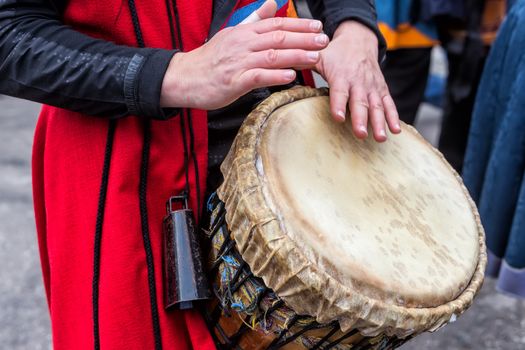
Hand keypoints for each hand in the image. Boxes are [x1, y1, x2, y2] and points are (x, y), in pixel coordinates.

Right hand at [160, 1, 328, 109]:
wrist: (185, 77)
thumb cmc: (211, 59)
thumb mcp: (232, 34)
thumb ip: (254, 20)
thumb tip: (271, 3)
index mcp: (244, 33)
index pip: (276, 25)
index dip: (298, 25)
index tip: (317, 26)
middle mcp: (243, 44)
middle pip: (278, 38)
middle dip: (303, 38)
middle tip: (323, 40)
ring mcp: (239, 62)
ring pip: (272, 56)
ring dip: (295, 55)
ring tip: (315, 57)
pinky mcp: (234, 81)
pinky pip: (258, 77)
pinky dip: (275, 76)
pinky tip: (290, 75)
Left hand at [315, 21, 400, 141]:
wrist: (359, 40)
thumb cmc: (335, 53)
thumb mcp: (319, 56)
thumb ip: (304, 64)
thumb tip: (282, 70)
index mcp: (342, 75)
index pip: (340, 91)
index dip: (338, 104)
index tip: (337, 117)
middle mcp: (359, 82)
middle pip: (360, 102)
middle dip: (360, 119)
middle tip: (360, 134)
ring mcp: (372, 87)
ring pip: (376, 106)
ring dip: (379, 122)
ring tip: (379, 137)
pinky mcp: (381, 90)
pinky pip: (389, 103)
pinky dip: (393, 116)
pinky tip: (395, 130)